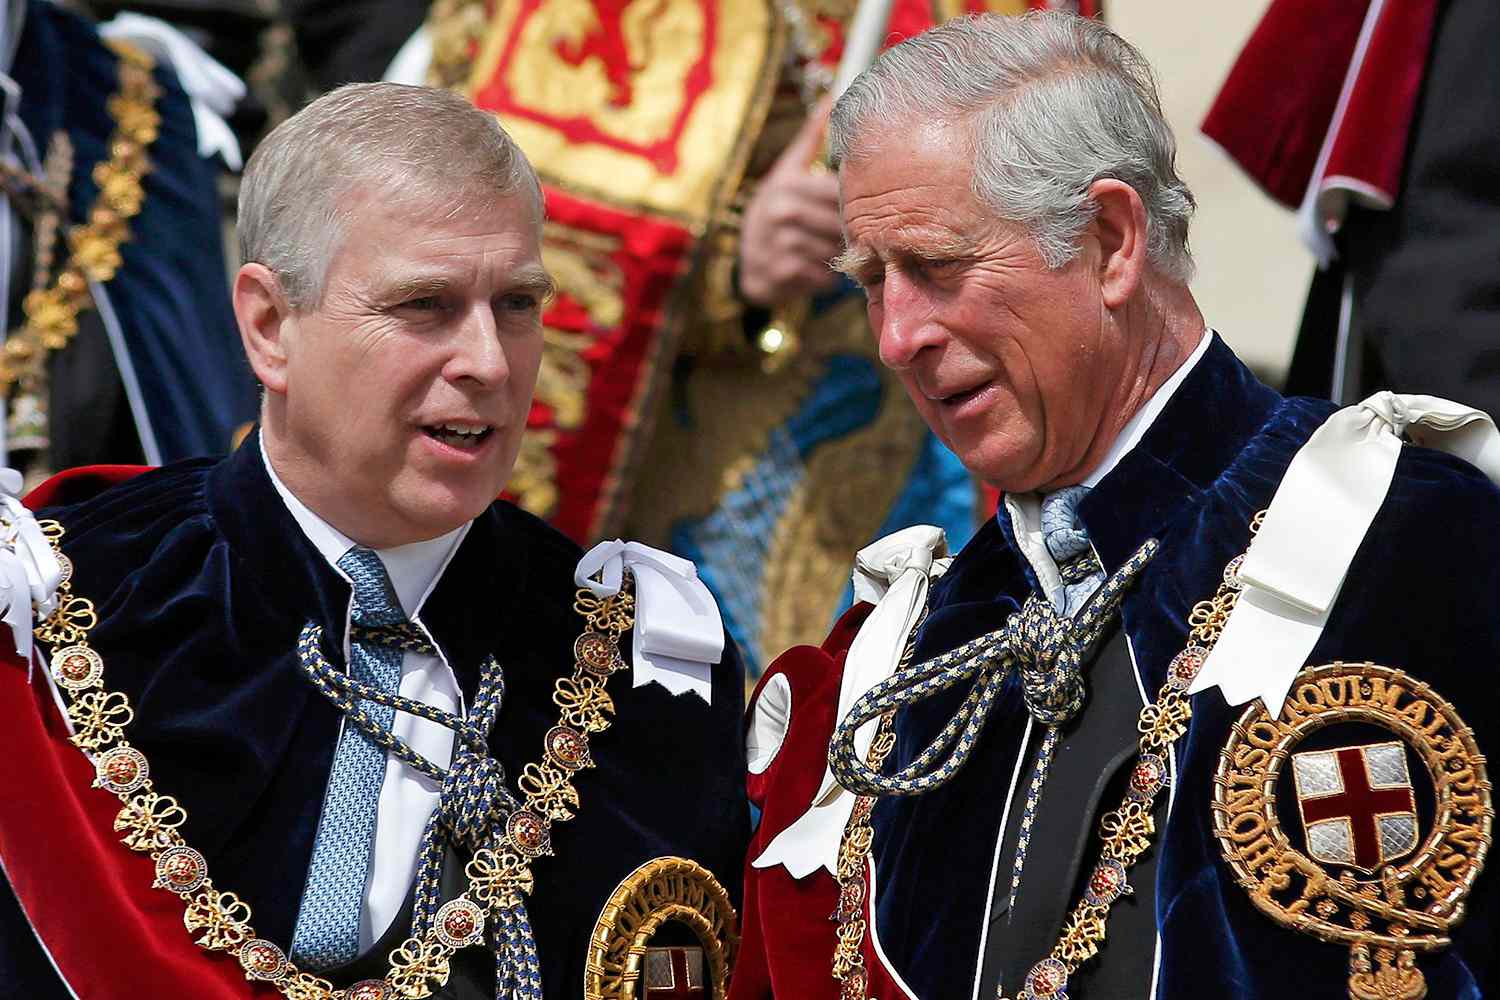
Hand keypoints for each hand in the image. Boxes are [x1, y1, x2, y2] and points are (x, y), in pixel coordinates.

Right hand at [737, 101, 843, 307]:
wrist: (748, 260)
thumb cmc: (775, 211)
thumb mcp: (787, 171)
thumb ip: (811, 138)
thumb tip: (831, 98)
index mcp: (788, 183)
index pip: (839, 191)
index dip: (858, 201)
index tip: (867, 206)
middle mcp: (782, 211)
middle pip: (841, 223)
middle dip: (851, 232)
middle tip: (853, 235)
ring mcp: (780, 244)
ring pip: (835, 250)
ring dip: (840, 255)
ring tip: (831, 251)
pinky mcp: (783, 273)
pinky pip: (824, 276)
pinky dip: (827, 278)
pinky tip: (817, 268)